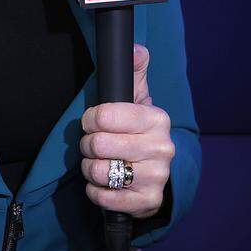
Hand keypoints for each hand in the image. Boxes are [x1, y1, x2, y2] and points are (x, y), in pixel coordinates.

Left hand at [79, 43, 173, 218]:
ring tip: (98, 163)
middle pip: (100, 144)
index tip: (92, 121)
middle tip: (94, 145)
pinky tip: (104, 184)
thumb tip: (136, 48)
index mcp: (157, 118)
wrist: (154, 173)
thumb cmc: (137, 130)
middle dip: (88, 145)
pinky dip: (95, 191)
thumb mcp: (137, 97)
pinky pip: (105, 197)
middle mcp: (162, 147)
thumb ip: (134, 70)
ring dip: (90, 168)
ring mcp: (157, 176)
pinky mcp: (148, 201)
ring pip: (101, 171)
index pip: (105, 115)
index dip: (90, 119)